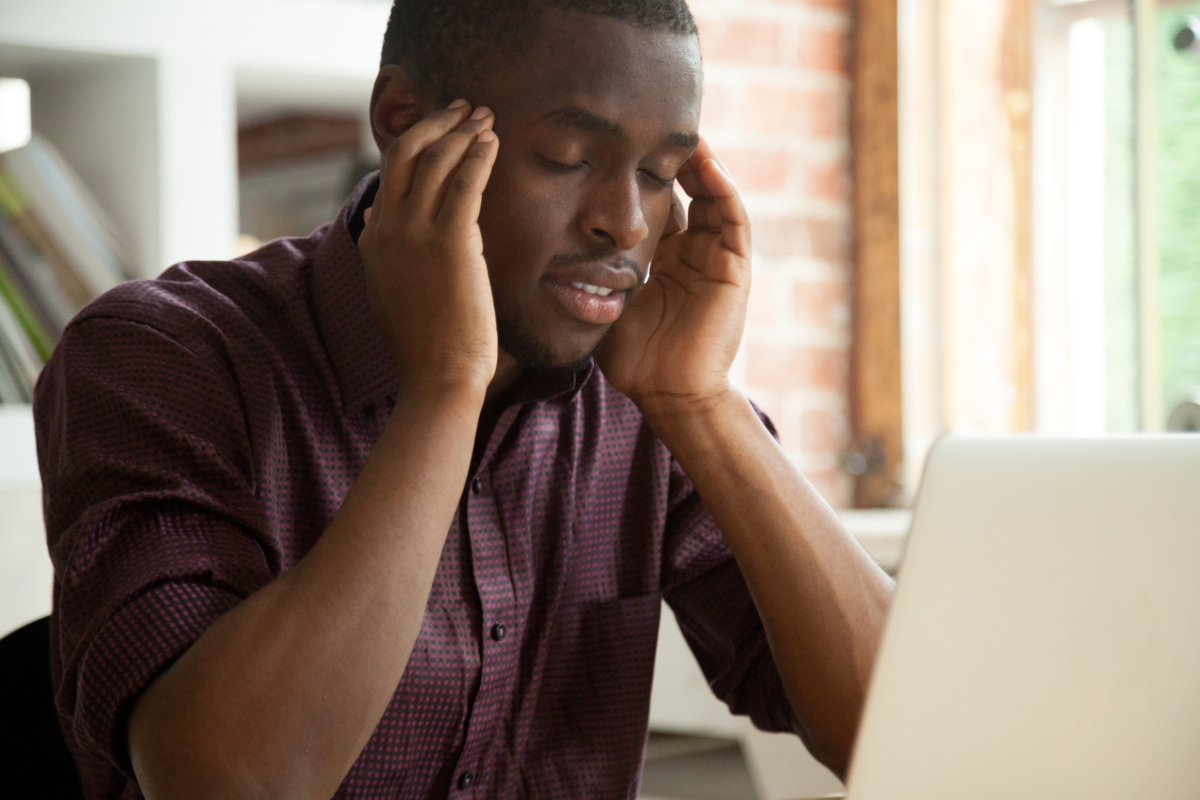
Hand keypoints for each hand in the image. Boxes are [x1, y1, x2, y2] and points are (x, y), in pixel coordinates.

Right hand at [357, 101, 499, 398]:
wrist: (438, 376)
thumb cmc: (426, 345)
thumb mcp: (389, 292)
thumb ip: (382, 253)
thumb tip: (376, 220)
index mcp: (374, 241)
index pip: (388, 175)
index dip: (416, 144)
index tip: (442, 130)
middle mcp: (388, 229)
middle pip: (404, 153)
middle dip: (435, 123)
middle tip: (464, 108)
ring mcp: (415, 234)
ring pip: (435, 160)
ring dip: (462, 130)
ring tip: (485, 117)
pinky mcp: (450, 242)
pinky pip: (464, 181)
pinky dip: (478, 154)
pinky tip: (493, 142)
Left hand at [598, 136, 750, 416]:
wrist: (668, 393)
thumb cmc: (632, 359)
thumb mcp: (601, 302)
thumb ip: (582, 274)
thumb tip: (535, 249)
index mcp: (662, 260)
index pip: (655, 202)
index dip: (639, 173)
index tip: (615, 143)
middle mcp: (691, 253)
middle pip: (686, 189)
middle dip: (669, 156)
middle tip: (648, 122)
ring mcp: (716, 257)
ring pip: (712, 193)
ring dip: (699, 161)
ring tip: (678, 129)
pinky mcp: (735, 266)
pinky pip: (732, 216)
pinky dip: (721, 185)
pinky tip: (703, 161)